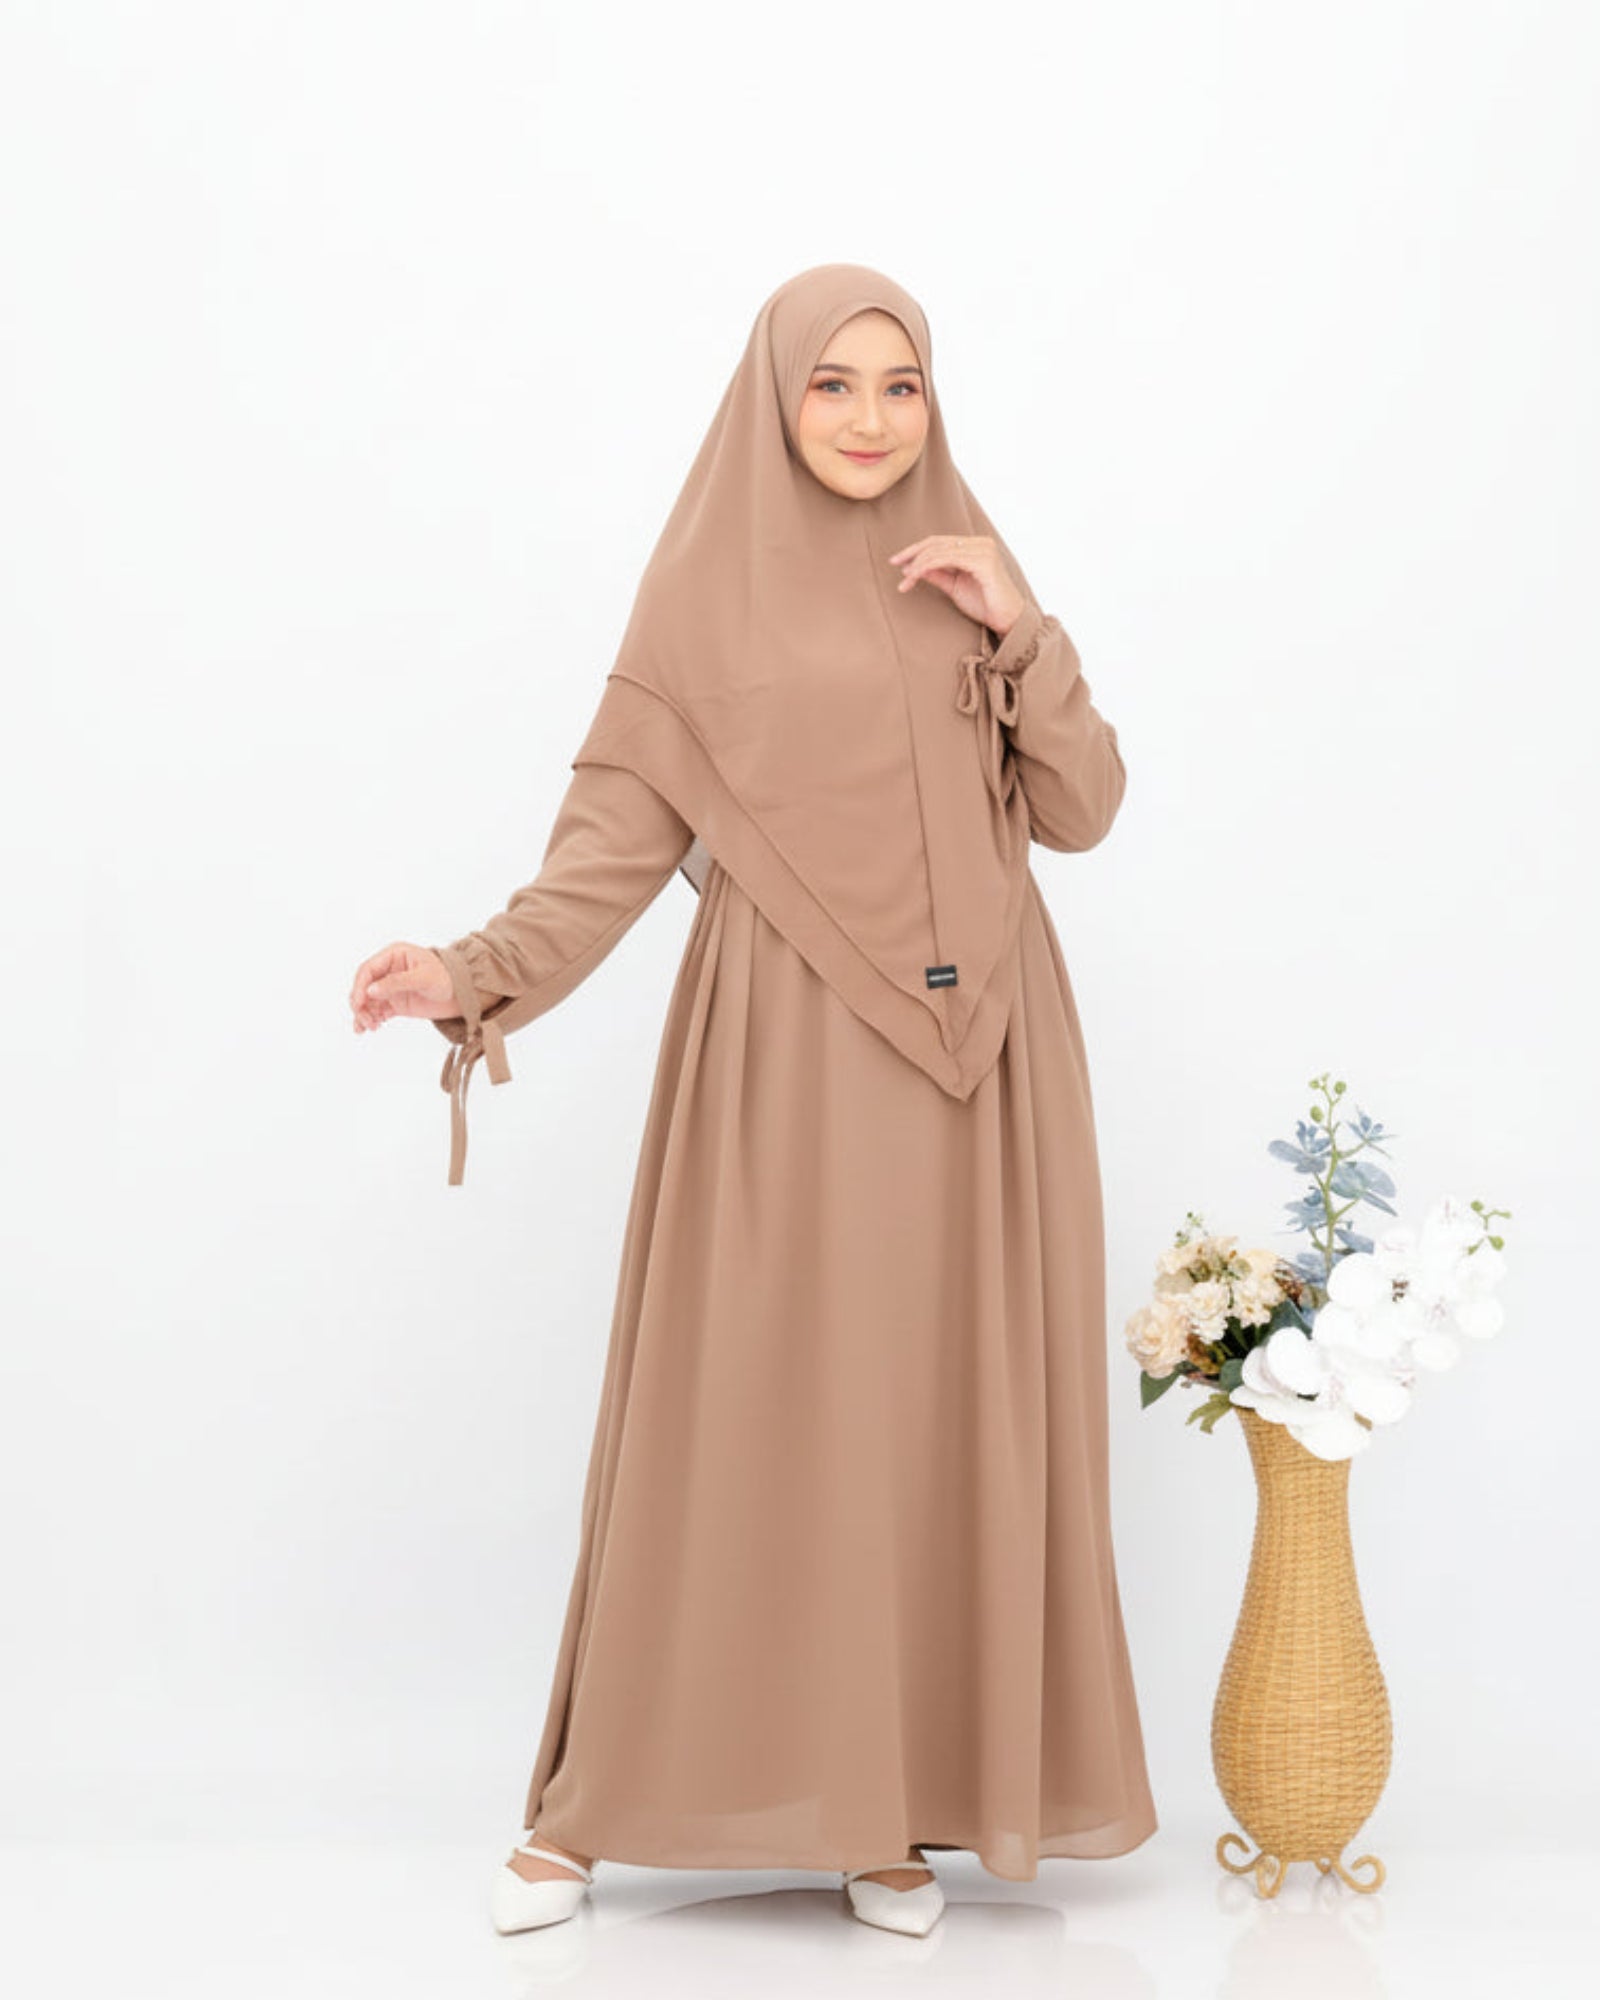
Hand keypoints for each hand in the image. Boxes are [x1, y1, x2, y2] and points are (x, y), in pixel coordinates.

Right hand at [349, 942, 457, 1031]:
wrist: (462, 993)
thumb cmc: (447, 977)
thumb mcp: (423, 977)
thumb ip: (396, 982)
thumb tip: (370, 990)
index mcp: (393, 956)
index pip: (368, 969)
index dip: (359, 986)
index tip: (358, 1003)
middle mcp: (388, 970)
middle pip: (363, 986)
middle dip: (360, 1003)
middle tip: (365, 1019)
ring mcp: (390, 988)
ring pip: (367, 1001)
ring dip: (363, 1014)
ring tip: (369, 1027)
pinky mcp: (394, 1003)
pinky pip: (377, 1011)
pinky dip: (370, 1019)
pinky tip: (368, 1029)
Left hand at [887, 533, 1025, 635]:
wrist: (1007, 620)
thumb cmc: (985, 605)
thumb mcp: (955, 587)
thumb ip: (937, 575)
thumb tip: (911, 567)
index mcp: (975, 546)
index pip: (940, 542)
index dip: (916, 549)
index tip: (897, 560)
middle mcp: (981, 543)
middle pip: (937, 542)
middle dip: (913, 553)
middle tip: (894, 564)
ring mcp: (983, 551)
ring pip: (940, 551)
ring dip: (918, 565)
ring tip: (905, 580)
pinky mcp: (983, 562)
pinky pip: (947, 559)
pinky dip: (927, 567)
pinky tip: (915, 577)